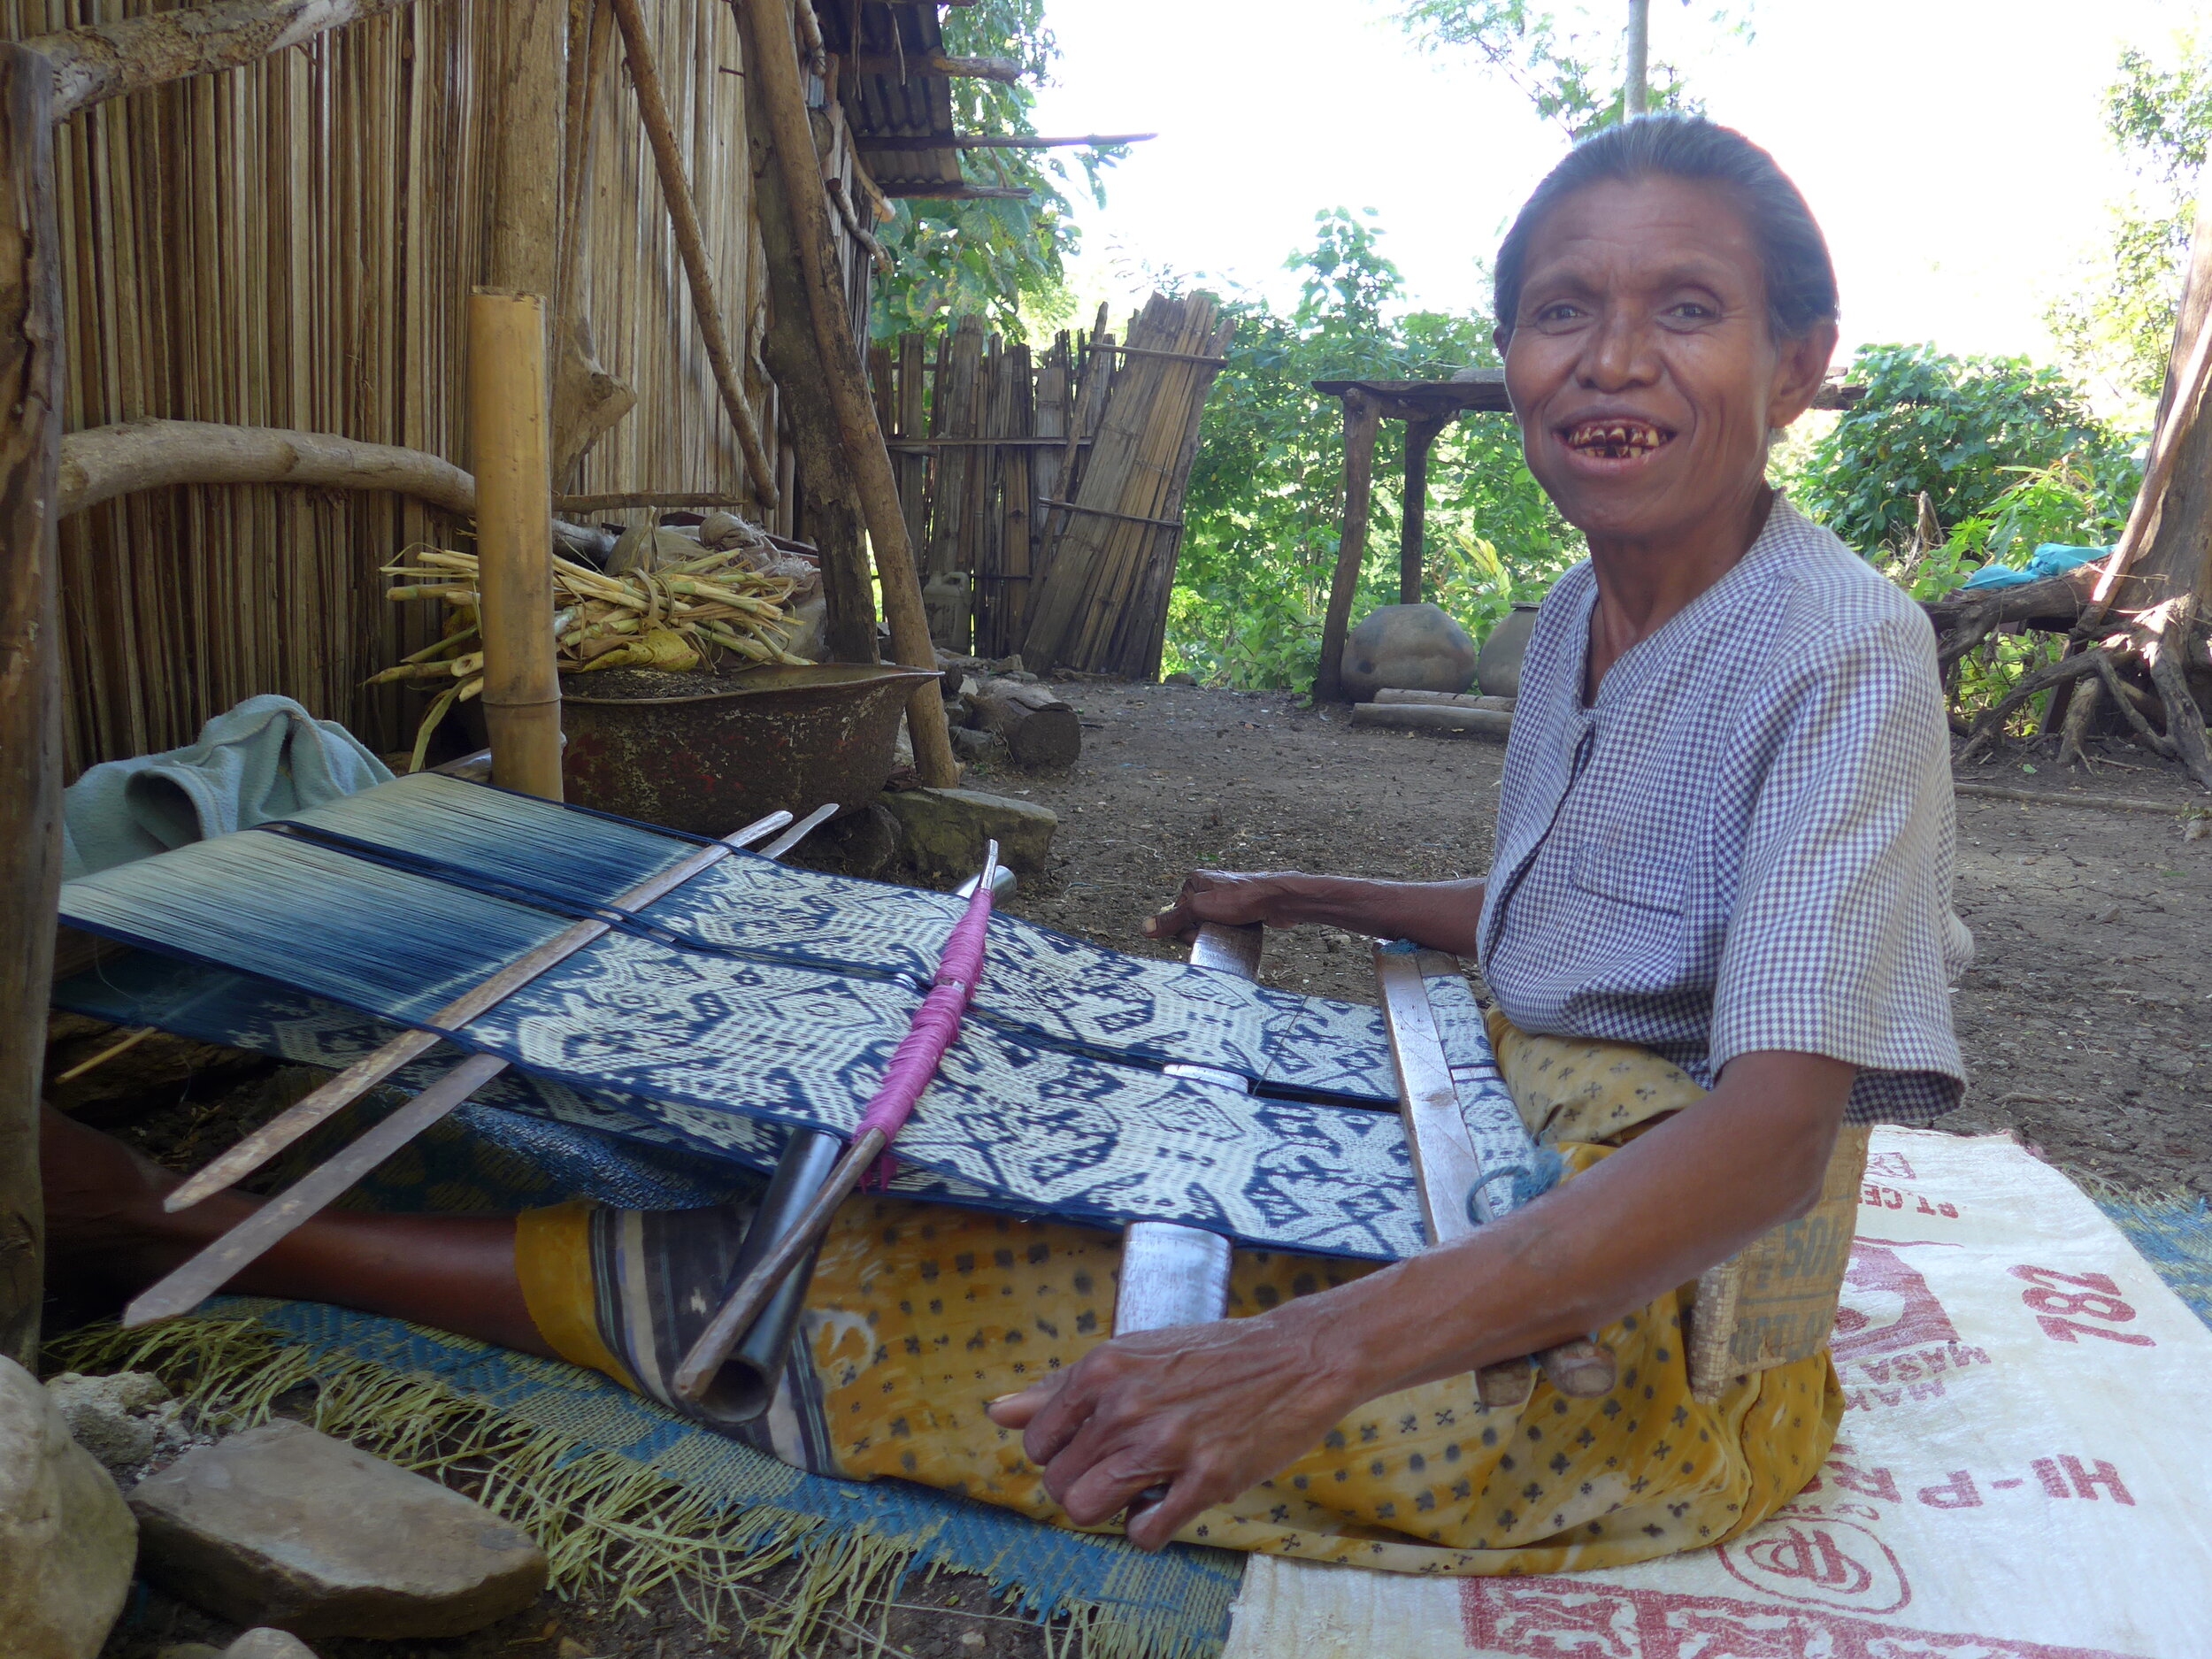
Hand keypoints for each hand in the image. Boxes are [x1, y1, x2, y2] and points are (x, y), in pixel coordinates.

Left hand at [985, 1307, 1361, 1550]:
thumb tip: (998, 1413)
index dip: (1060, 1456)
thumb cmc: (1210, 1355)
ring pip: (1085, 1511)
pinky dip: (1149, 1530)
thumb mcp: (1132, 1355)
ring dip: (1109, 1512)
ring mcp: (1166, 1443)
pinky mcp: (1207, 1478)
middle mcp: (1125, 1405)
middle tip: (1122, 1472)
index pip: (1036, 1445)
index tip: (1093, 1450)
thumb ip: (1063, 1388)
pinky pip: (1144, 1533)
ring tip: (1140, 1490)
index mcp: (1102, 1369)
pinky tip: (1170, 1502)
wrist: (1297, 1356)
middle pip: (1057, 1485)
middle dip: (1083, 1487)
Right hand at [1142, 870, 1309, 944]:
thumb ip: (1172, 919)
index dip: (1187, 930)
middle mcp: (1207, 887)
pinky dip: (1228, 933)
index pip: (1177, 915)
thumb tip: (1145, 929)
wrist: (1278, 901)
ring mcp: (1223, 898)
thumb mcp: (1201, 908)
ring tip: (1231, 930)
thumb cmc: (1242, 899)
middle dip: (1202, 931)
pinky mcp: (1237, 909)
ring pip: (1209, 926)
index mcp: (1194, 881)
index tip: (1201, 931)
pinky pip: (1224, 927)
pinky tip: (1237, 932)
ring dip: (1216, 934)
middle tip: (1218, 930)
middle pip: (1192, 921)